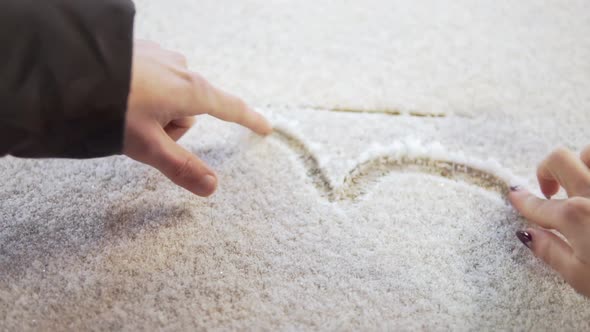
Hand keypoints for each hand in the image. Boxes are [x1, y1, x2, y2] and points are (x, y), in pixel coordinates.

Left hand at [123, 40, 271, 195]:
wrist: (68, 68)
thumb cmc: (109, 106)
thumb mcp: (147, 144)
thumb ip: (181, 167)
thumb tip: (212, 188)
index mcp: (191, 91)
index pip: (230, 108)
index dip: (249, 120)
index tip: (266, 128)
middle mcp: (182, 69)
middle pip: (192, 110)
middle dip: (172, 127)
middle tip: (142, 135)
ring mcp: (162, 57)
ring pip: (171, 96)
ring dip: (156, 112)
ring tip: (125, 116)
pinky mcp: (142, 52)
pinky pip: (154, 80)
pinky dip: (144, 94)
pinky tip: (121, 99)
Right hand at [509, 146, 589, 295]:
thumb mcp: (580, 277)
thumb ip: (550, 251)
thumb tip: (527, 235)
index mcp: (576, 216)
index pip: (538, 204)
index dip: (522, 200)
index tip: (516, 194)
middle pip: (558, 159)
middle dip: (545, 171)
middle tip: (549, 190)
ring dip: (581, 163)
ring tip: (583, 182)